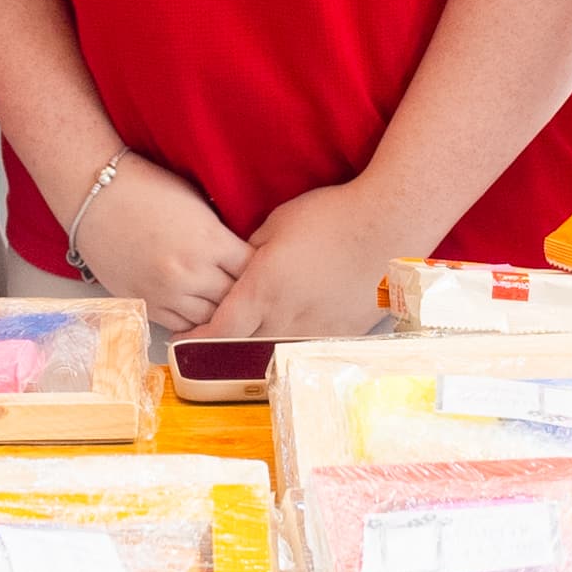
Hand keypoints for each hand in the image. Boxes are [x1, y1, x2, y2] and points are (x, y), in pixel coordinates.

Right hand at [69, 152, 247, 332]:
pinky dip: (191, 322)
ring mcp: (166, 293)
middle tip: (249, 293)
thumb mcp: (197, 205)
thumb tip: (244, 259)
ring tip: (223, 305)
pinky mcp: (144, 303)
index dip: (260, 272)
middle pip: (234, 301)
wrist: (95, 195)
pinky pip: (179, 326)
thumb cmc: (147, 189)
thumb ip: (221, 236)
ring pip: (209, 321)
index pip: (253, 272)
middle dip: (243, 296)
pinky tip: (196, 311)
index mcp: (210, 241)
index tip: (262, 271)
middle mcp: (190, 273)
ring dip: (217, 314)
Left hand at [187, 180, 407, 343]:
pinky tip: (286, 337)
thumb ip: (250, 252)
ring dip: (254, 351)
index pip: (218, 331)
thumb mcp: (277, 224)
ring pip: (273, 354)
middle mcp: (284, 318)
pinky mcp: (340, 334)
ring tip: (246, 341)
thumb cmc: (330, 217)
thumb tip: (237, 268)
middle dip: (221, 349)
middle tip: (208, 343)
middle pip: (241, 350)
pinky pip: (304, 349)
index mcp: (262, 290)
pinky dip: (288, 346)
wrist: (387, 226)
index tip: (184, 340)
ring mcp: (314, 330)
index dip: (196, 341)